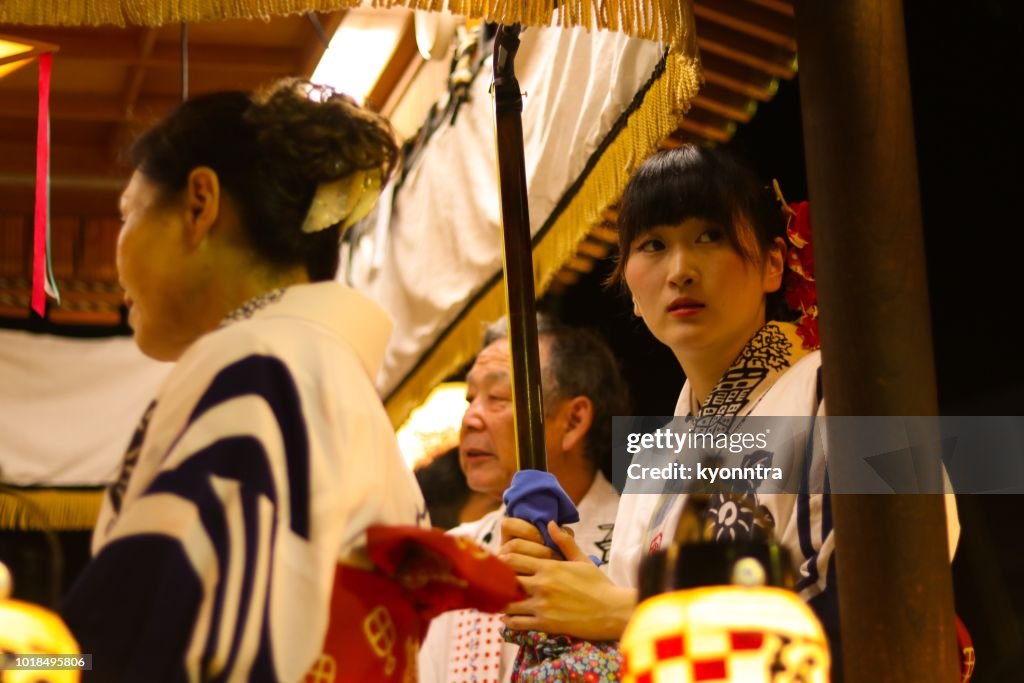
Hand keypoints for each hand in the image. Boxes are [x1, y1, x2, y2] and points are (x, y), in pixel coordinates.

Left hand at [498, 520, 636, 640]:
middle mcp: (542, 584)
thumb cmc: (598, 584)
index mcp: (549, 566)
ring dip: (503, 601)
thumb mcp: (582, 559)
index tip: (501, 564)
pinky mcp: (545, 624)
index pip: (513, 558)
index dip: (504, 561)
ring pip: (508, 602)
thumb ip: (563, 541)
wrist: (612, 611)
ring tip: (502, 601)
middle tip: (497, 583)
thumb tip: (550, 523)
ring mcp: (542, 605)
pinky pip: (517, 623)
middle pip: (507, 579)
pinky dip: (509, 621)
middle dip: (500, 580)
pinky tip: (508, 618)